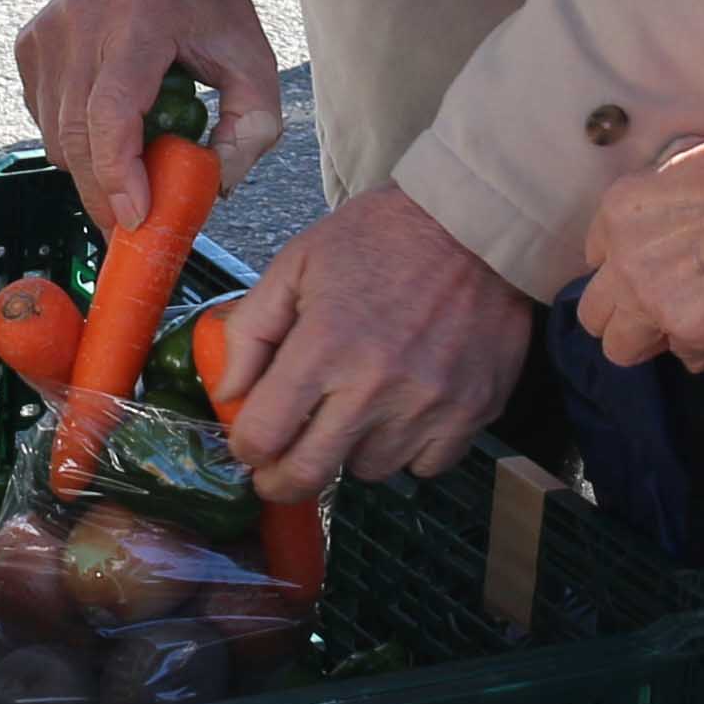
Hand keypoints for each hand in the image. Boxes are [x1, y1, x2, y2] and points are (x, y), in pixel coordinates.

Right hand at [14, 0, 284, 232]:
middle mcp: (81, 24)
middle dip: (102, 193)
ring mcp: (47, 34)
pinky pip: (43, 118)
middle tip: (132, 226)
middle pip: (75, 135)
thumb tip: (216, 186)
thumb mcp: (252, 58)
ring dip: (89, 170)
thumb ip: (251, 127)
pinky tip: (107, 128)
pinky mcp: (30, 45)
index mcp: (139, 21)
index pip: (111, 113)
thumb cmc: (204, 3)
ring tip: (129, 171)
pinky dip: (73, 140)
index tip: (138, 216)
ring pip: (54, 135)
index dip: (119, 174)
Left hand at [198, 185, 533, 500]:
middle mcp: (374, 386)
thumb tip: (228, 394)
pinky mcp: (473, 412)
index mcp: (323, 346)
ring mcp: (428, 405)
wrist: (475, 223)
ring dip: (351, 452)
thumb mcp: (297, 264)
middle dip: (281, 480)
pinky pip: (425, 465)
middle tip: (278, 470)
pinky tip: (404, 412)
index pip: (263, 436)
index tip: (251, 443)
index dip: (246, 448)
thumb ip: (251, 330)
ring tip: (356, 412)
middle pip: (309, 474)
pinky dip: (409, 449)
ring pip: (368, 471)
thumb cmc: (380, 237)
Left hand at [576, 135, 703, 374]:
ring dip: (642, 343)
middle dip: (616, 314)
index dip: (617, 264)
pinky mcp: (689, 329)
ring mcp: (651, 300)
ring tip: (666, 337)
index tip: (637, 268)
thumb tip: (675, 215)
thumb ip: (662, 200)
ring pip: (620, 346)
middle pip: (593, 311)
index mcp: (619, 211)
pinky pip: (683, 354)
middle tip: (643, 312)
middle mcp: (623, 261)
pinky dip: (695, 353)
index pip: (594, 253)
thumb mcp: (682, 164)